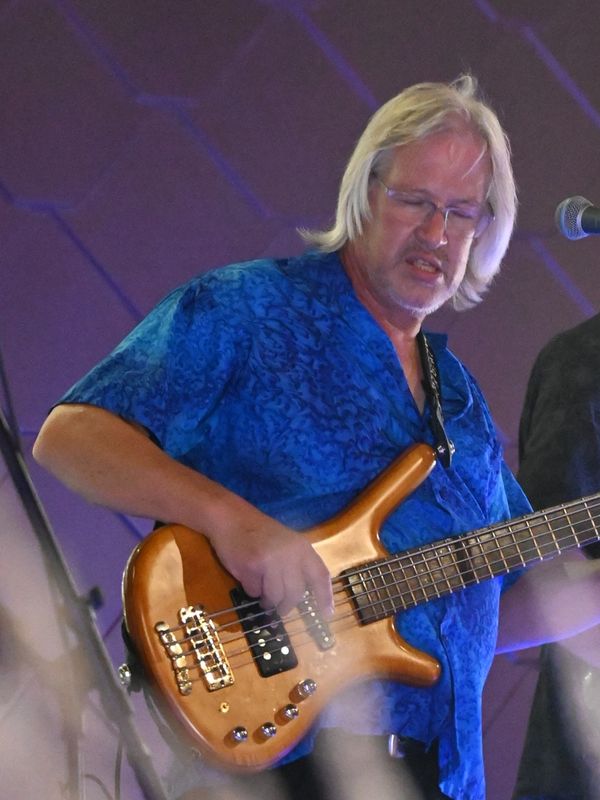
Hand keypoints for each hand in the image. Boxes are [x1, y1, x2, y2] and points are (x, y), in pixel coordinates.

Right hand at [209, 515, 333, 619]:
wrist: (230, 517)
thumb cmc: (258, 532)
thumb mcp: (286, 543)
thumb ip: (296, 565)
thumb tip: (302, 596)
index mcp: (302, 547)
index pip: (320, 575)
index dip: (325, 597)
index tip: (327, 615)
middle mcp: (290, 554)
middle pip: (296, 593)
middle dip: (287, 606)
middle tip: (281, 610)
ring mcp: (271, 560)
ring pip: (275, 596)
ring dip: (267, 600)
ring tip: (261, 593)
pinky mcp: (252, 566)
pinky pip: (254, 591)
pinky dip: (251, 589)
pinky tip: (247, 576)